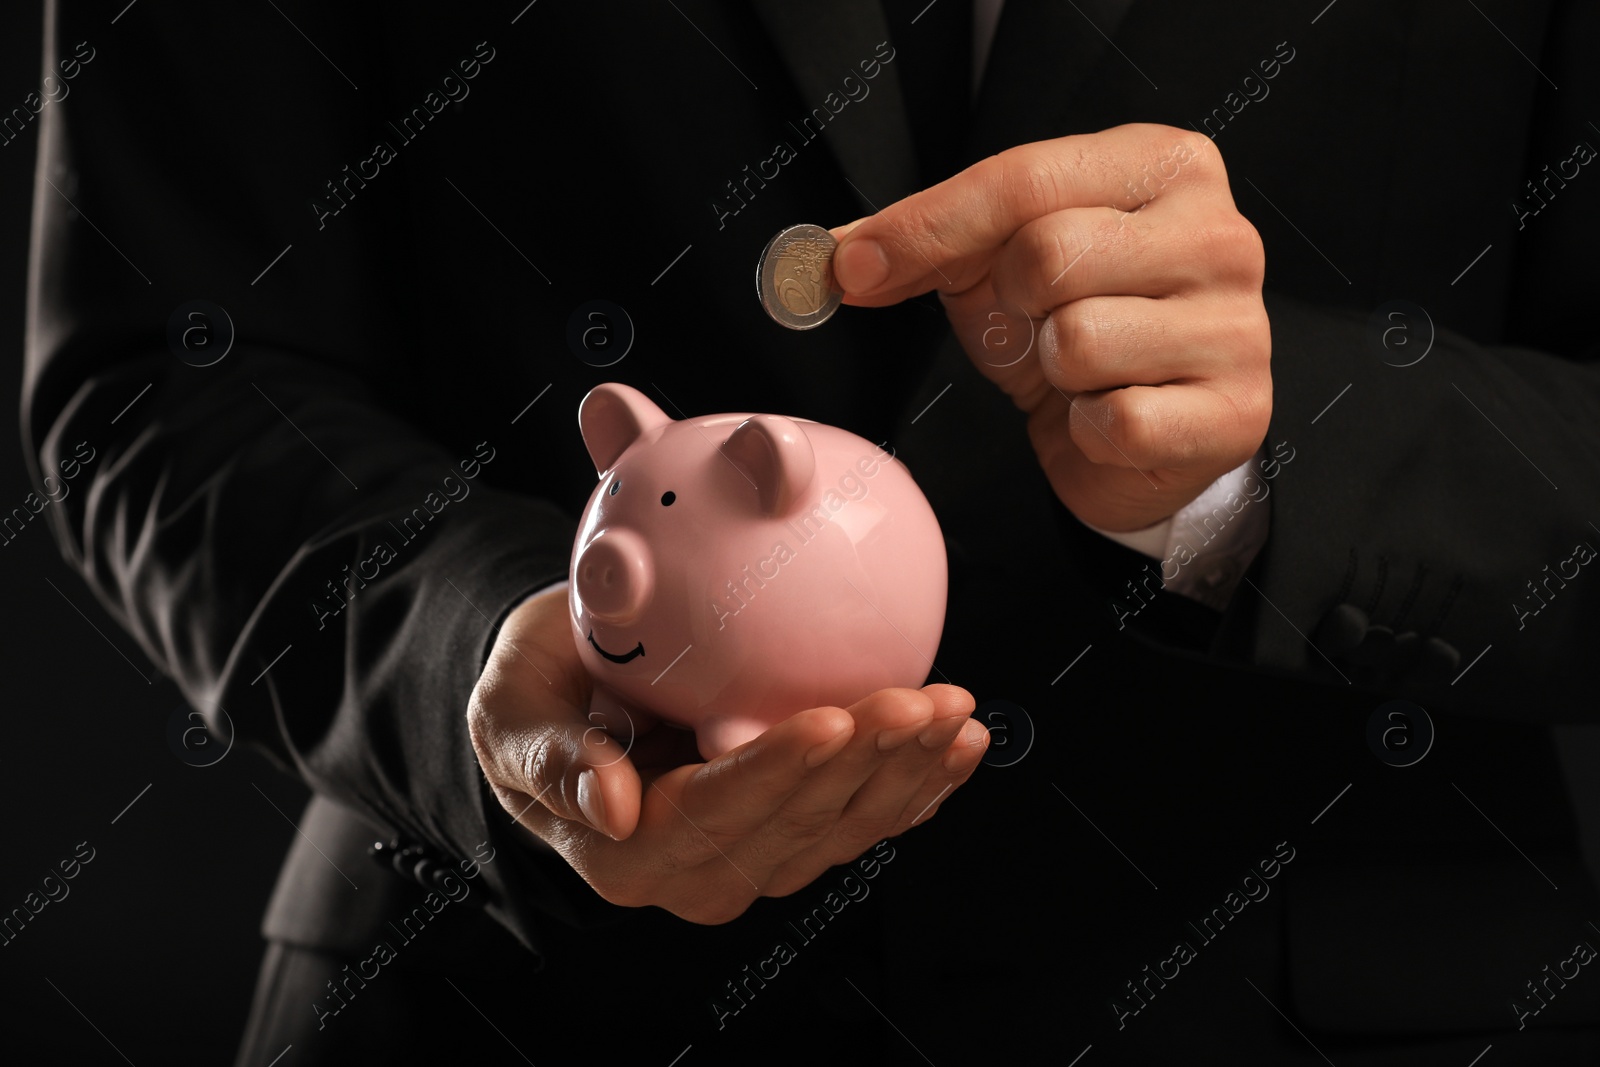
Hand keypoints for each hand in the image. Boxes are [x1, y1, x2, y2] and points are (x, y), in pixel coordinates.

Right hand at [467, 585, 988, 923]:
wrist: (564, 706)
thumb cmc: (533, 700)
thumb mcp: (511, 717)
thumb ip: (551, 761)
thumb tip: (612, 804)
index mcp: (631, 853)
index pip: (717, 811)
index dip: (777, 769)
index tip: (830, 717)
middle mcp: (700, 873)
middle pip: (797, 821)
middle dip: (865, 762)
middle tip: (920, 702)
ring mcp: (756, 861)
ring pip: (845, 825)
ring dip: (909, 773)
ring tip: (956, 713)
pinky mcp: (796, 835)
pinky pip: (866, 819)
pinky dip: (921, 785)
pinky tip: (964, 743)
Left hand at [831, 123, 1270, 531]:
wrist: (1143, 437)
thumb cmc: (1077, 328)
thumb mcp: (997, 265)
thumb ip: (926, 243)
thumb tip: (841, 258)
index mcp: (1165, 167)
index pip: (1025, 179)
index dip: (926, 226)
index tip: (856, 265)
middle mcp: (1220, 235)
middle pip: (1049, 254)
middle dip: (1015, 304)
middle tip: (1041, 323)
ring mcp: (1238, 326)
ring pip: (1079, 339)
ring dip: (1053, 372)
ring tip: (1082, 371)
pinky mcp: (1234, 412)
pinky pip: (1113, 420)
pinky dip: (1087, 430)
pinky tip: (1110, 417)